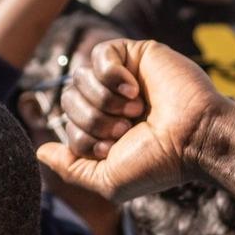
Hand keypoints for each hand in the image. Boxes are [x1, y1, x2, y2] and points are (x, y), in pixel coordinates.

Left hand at [35, 39, 231, 201]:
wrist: (195, 139)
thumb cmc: (158, 163)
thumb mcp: (108, 179)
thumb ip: (71, 168)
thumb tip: (39, 152)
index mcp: (105, 130)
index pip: (69, 127)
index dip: (86, 139)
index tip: (116, 147)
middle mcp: (111, 103)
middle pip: (69, 101)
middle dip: (93, 119)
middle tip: (126, 128)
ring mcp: (123, 77)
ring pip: (80, 77)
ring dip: (104, 100)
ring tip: (135, 110)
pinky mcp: (137, 54)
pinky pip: (102, 54)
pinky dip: (113, 75)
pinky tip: (135, 89)